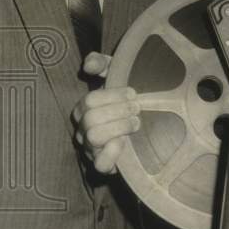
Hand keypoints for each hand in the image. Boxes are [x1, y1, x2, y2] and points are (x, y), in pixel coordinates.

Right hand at [71, 52, 138, 173]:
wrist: (145, 131)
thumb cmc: (126, 101)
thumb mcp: (115, 76)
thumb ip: (102, 64)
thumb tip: (89, 64)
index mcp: (84, 108)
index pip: (90, 100)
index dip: (113, 95)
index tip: (133, 93)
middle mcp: (83, 128)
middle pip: (91, 118)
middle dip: (119, 111)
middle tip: (138, 108)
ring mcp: (91, 148)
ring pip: (94, 137)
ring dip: (119, 127)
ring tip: (136, 123)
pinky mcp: (103, 165)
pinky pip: (100, 164)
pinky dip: (112, 154)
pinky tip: (124, 143)